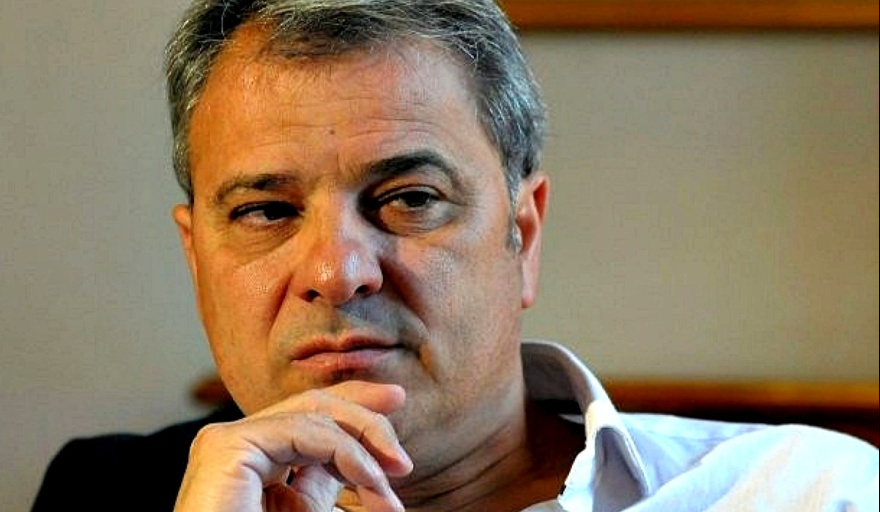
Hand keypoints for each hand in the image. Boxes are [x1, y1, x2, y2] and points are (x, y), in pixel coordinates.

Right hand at [173, 381, 412, 511]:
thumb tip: (366, 455)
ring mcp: (227, 443)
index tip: (396, 407)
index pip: (310, 419)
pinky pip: (301, 429)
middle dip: (365, 413)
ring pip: (312, 413)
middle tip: (402, 450)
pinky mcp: (226, 447)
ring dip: (364, 447)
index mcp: (256, 463)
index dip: (355, 408)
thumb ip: (327, 480)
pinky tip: (370, 478)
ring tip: (393, 484)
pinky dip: (345, 451)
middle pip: (311, 407)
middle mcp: (239, 448)